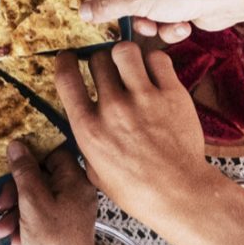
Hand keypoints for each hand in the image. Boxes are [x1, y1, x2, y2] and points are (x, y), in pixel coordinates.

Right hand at [0, 143, 97, 244]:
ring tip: (0, 229)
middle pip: (41, 178)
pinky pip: (40, 216)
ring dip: (15, 212)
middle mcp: (77, 193)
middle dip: (15, 192)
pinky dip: (24, 225)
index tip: (11, 164)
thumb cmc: (54, 243)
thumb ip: (23, 171)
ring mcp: (70, 211)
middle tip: (0, 204)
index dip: (31, 156)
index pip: (53, 153)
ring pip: (36, 199)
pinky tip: (13, 239)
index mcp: (76, 181)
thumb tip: (17, 144)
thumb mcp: (32, 202)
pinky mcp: (63, 226)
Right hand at [55, 44, 213, 225]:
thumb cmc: (136, 189)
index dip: (65, 61)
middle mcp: (113, 109)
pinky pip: (157, 58)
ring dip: (125, 55)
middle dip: (100, 61)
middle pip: (97, 59)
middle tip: (108, 70)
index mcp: (89, 129)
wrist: (179, 194)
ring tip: (130, 66)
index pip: (66, 78)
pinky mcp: (172, 94)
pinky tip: (153, 74)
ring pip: (125, 50)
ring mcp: (143, 99)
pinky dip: (153, 62)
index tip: (68, 57)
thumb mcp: (95, 171)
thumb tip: (83, 121)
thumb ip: (86, 142)